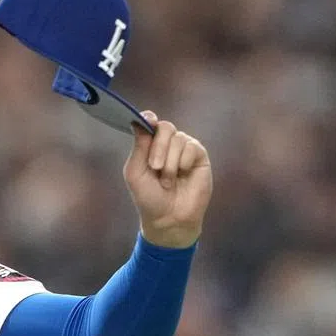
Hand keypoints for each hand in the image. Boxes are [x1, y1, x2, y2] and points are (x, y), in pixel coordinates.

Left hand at [124, 111, 211, 247]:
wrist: (168, 218)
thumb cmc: (148, 197)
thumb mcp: (136, 172)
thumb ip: (139, 147)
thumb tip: (140, 121)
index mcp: (149, 145)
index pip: (150, 123)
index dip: (148, 118)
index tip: (148, 119)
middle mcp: (167, 144)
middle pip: (165, 127)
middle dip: (158, 147)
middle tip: (155, 166)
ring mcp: (184, 149)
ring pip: (178, 139)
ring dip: (169, 162)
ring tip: (167, 181)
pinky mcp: (199, 157)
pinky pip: (191, 147)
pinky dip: (183, 162)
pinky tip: (182, 175)